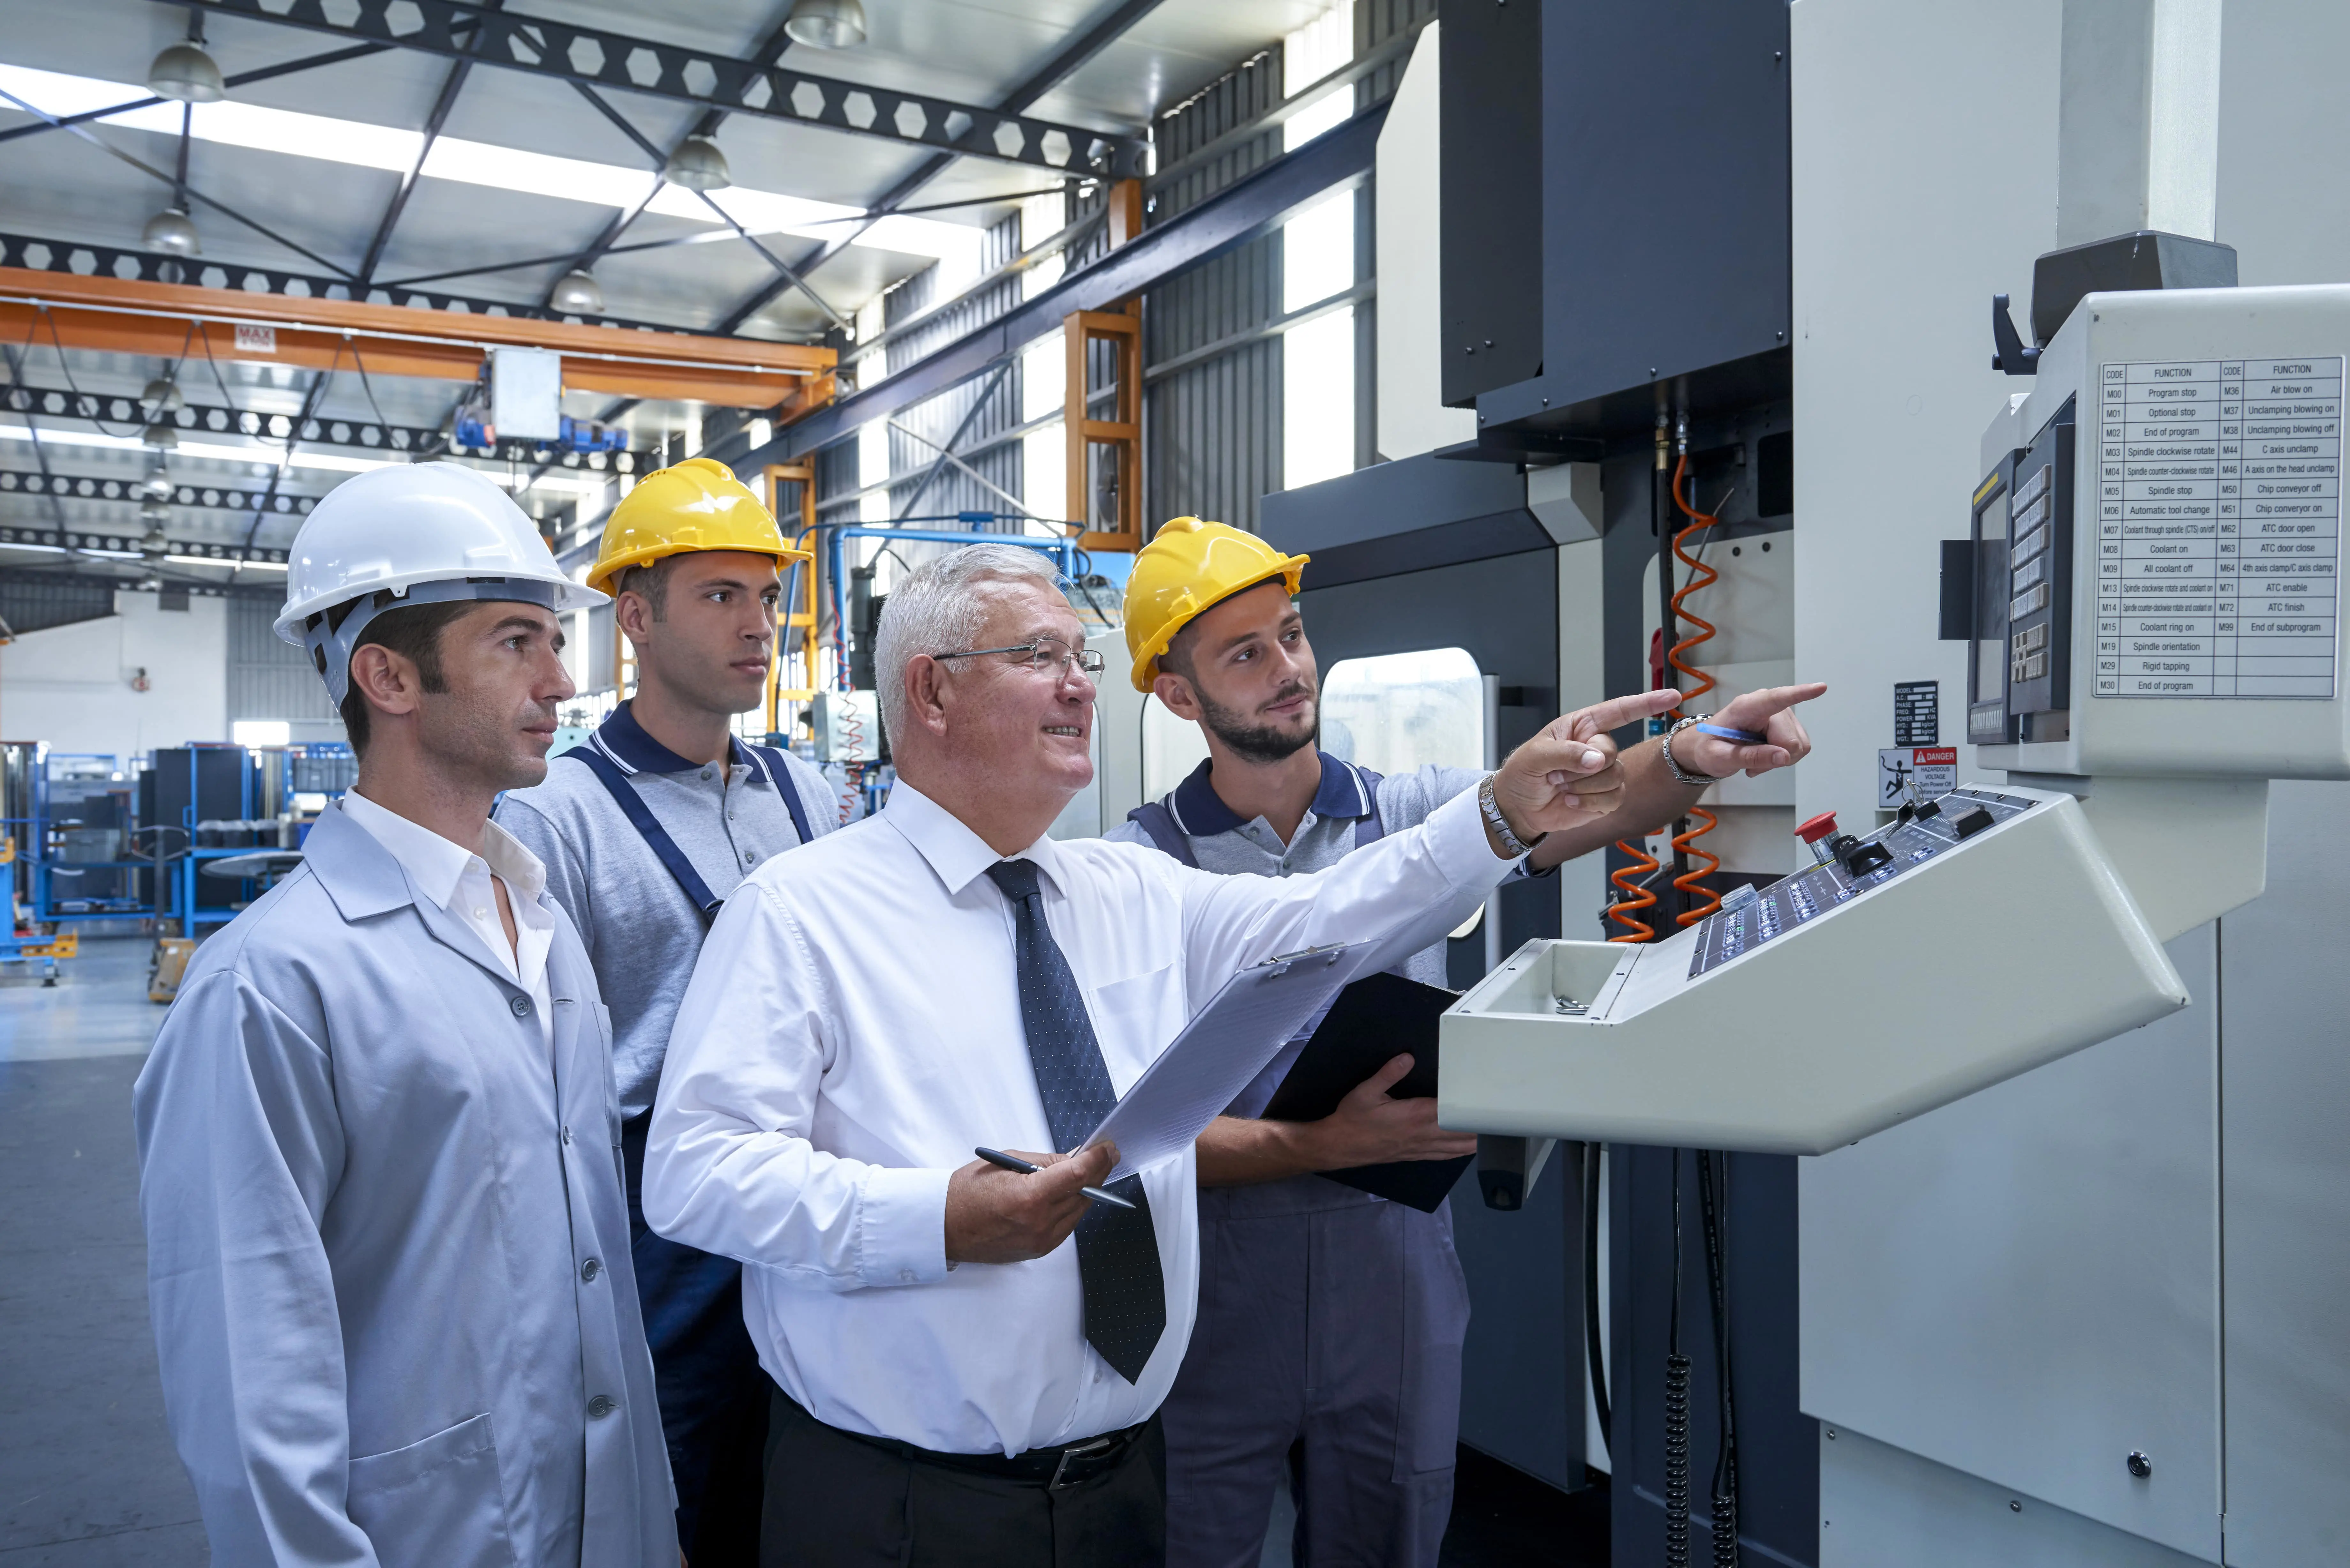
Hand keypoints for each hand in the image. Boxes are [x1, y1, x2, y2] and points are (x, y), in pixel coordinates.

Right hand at [944, 1144, 1117, 1264]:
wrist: (945, 1227)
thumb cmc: (967, 1192)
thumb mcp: (1007, 1162)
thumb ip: (1046, 1162)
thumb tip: (1078, 1157)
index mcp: (1029, 1198)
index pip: (1078, 1175)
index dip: (1098, 1158)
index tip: (1108, 1148)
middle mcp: (1039, 1223)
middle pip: (1084, 1192)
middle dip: (1096, 1171)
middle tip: (1102, 1155)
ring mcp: (1041, 1240)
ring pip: (1080, 1209)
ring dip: (1086, 1189)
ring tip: (1084, 1171)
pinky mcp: (1040, 1249)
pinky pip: (1068, 1224)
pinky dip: (1072, 1206)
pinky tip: (1067, 1192)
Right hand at [1297, 1054, 1478, 1168]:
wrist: (1340, 1146)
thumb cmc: (1352, 1119)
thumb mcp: (1364, 1092)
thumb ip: (1387, 1074)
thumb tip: (1407, 1058)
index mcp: (1414, 1116)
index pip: (1452, 1111)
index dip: (1471, 1107)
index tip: (1488, 1100)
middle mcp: (1423, 1134)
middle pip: (1463, 1132)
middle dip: (1481, 1125)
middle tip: (1501, 1115)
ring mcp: (1421, 1147)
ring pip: (1458, 1147)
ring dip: (1477, 1140)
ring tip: (1495, 1132)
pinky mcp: (1416, 1155)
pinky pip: (1446, 1156)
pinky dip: (1462, 1152)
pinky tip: (1470, 1149)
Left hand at [1489, 689, 1685, 845]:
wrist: (1517, 809)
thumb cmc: (1522, 774)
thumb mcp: (1535, 756)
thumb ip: (1566, 753)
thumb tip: (1598, 759)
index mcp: (1582, 726)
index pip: (1619, 711)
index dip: (1646, 703)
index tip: (1672, 697)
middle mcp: (1596, 747)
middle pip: (1613, 751)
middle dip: (1583, 767)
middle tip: (1555, 774)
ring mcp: (1604, 773)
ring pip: (1615, 777)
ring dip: (1583, 786)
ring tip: (1561, 786)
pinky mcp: (1606, 797)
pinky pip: (1613, 798)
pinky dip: (1589, 802)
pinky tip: (1570, 800)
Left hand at [1672, 682, 1827, 778]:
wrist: (1708, 747)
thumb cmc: (1709, 747)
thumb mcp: (1720, 757)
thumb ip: (1750, 757)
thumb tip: (1784, 757)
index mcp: (1746, 707)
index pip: (1776, 698)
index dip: (1799, 694)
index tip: (1820, 687)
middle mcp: (1768, 705)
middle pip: (1791, 740)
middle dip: (1775, 758)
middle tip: (1750, 764)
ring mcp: (1781, 714)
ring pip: (1798, 746)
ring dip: (1778, 759)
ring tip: (1753, 759)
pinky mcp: (1788, 724)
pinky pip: (1798, 748)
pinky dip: (1782, 758)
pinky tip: (1764, 756)